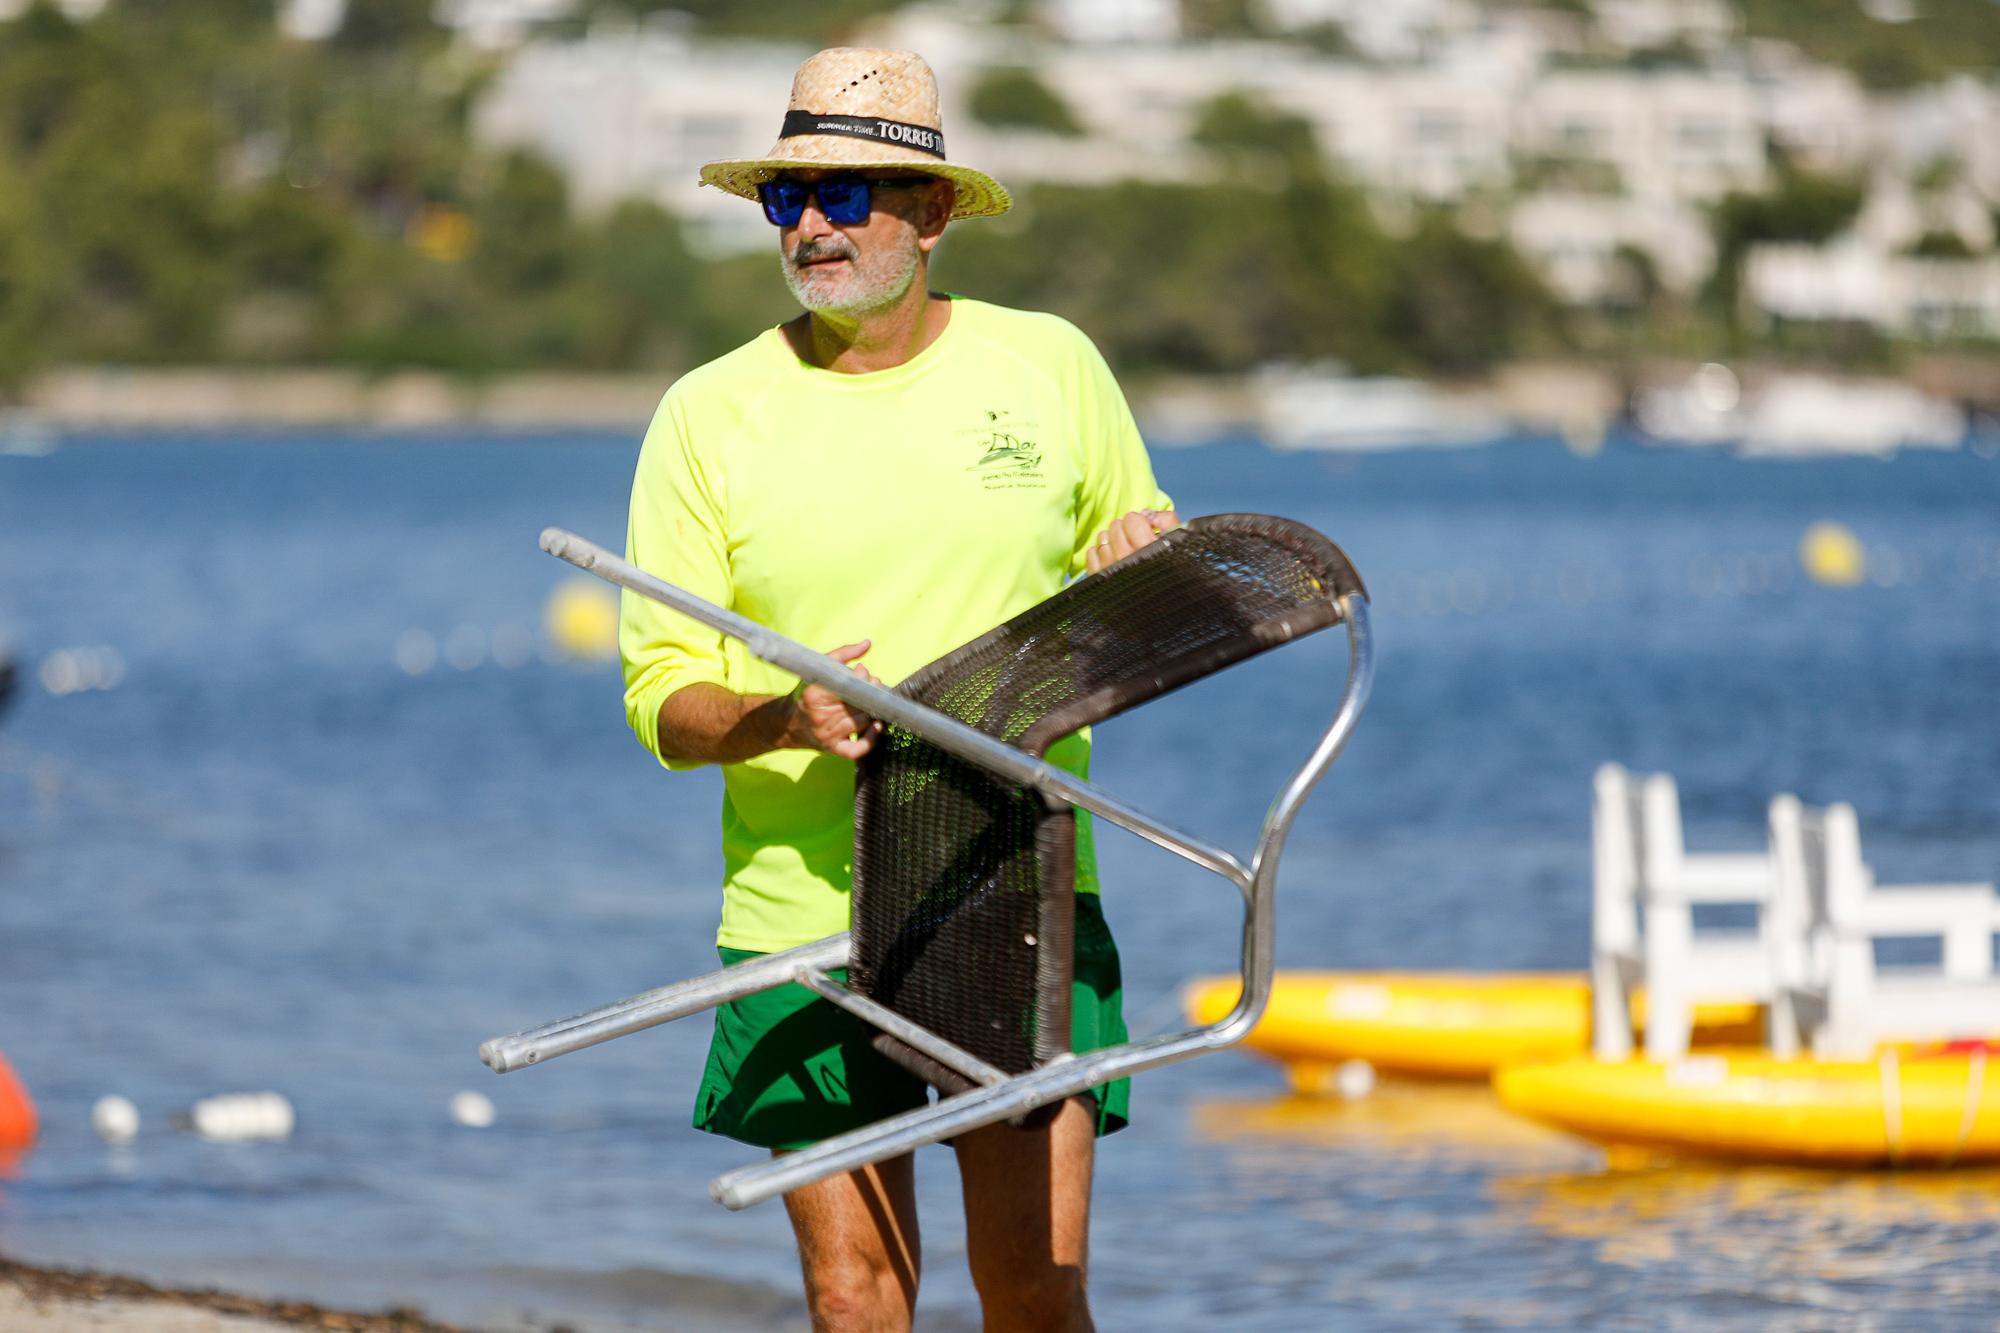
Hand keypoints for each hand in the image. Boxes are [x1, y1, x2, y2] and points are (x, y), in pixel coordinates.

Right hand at [786, 640, 883, 758]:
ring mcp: (825, 735)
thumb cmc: (807, 693)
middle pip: (858, 705)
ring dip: (873, 713)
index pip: (848, 686)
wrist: (787, 723)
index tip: (865, 674)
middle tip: (875, 687)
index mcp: (815, 695)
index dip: (864, 679)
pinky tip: (876, 728)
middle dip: (872, 695)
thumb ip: (843, 654)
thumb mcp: (818, 670)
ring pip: (861, 723)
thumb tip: (868, 643)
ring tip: (873, 703)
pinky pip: (857, 749)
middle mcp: (819, 716)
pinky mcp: (832, 749)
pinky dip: (871, 740)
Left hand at [1086, 509, 1180, 573]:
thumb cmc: (1173, 574)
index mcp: (1150, 549)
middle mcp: (1129, 560)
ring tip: (1120, 547)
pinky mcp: (1101, 581)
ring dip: (1110, 539)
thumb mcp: (1179, 543)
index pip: (1132, 519)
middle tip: (1131, 537)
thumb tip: (1146, 514)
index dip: (1138, 521)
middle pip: (1115, 527)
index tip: (1143, 528)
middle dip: (1123, 528)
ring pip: (1102, 539)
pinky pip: (1091, 555)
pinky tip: (1109, 556)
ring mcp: (1112, 571)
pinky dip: (1098, 552)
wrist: (1163, 609)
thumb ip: (1167, 521)